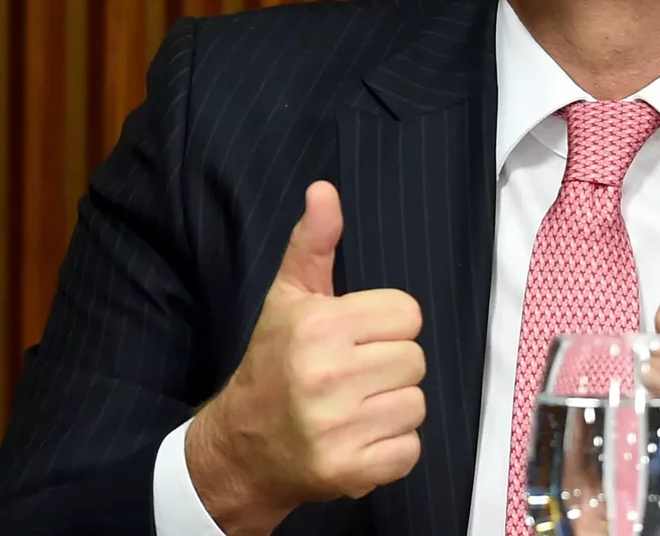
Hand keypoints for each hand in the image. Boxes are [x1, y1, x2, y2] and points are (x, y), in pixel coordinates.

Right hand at [186, 182, 426, 535]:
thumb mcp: (288, 298)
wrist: (243, 447)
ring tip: (356, 406)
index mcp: (319, 327)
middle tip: (354, 375)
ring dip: (393, 408)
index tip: (356, 338)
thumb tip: (325, 189)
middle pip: (415, 359)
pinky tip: (359, 437)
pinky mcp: (349, 470)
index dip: (386, 326)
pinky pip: (409, 449)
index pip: (407, 314)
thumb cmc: (273, 363)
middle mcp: (328, 376)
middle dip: (391, 366)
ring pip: (416, 404)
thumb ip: (314, 243)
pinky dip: (392, 448)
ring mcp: (338, 427)